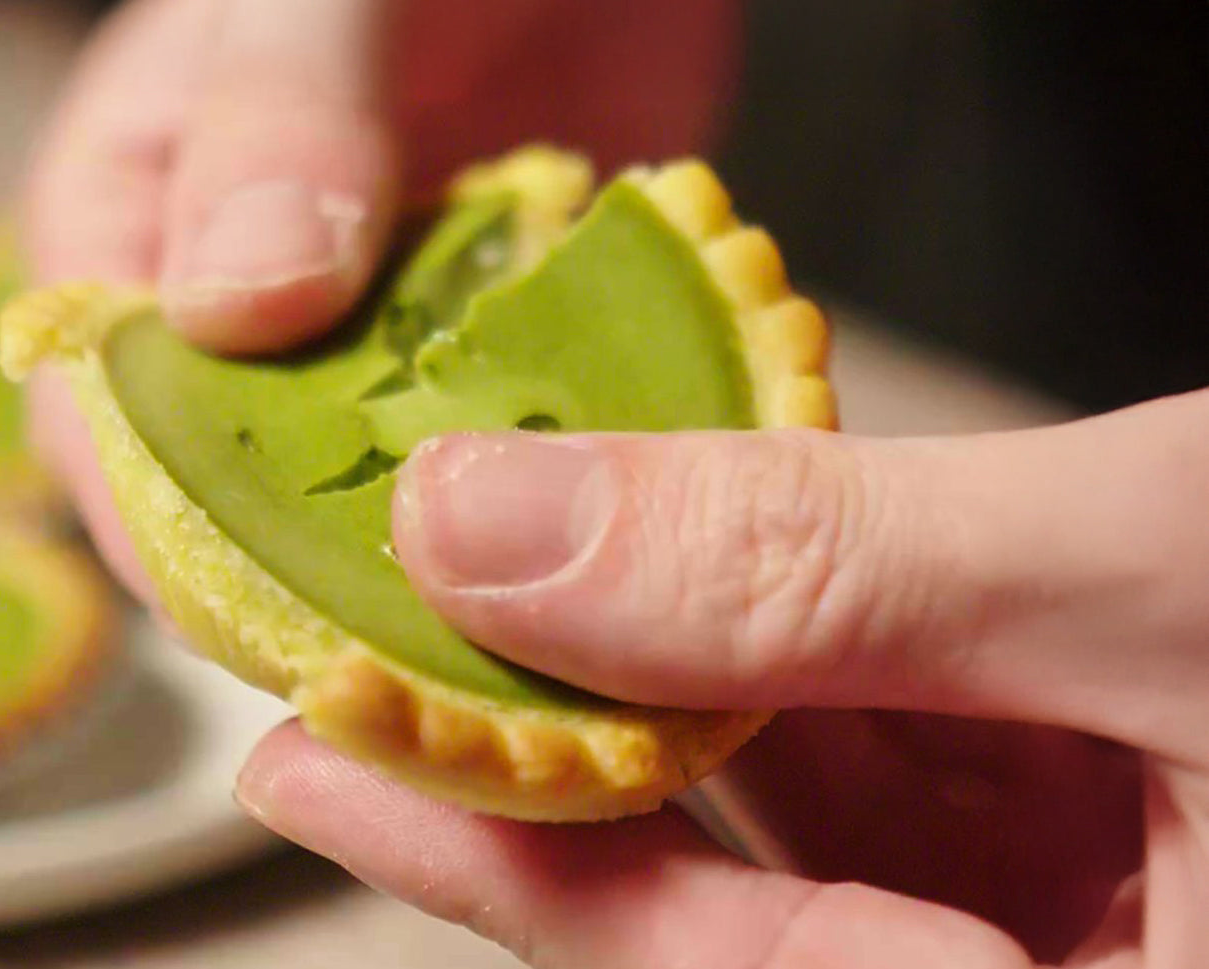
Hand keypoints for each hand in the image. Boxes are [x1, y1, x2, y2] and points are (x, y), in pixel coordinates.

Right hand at [22, 0, 739, 598]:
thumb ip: (275, 118)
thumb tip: (231, 312)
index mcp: (134, 227)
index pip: (113, 431)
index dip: (183, 537)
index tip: (287, 618)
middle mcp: (242, 306)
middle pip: (250, 495)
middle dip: (327, 576)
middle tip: (431, 652)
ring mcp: (372, 329)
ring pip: (380, 488)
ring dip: (446, 548)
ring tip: (528, 613)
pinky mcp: (486, 336)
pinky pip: (494, 442)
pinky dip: (538, 483)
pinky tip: (602, 522)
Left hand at [237, 390, 1208, 965]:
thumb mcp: (1159, 574)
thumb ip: (821, 564)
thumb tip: (506, 523)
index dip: (491, 865)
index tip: (313, 757)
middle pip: (721, 902)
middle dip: (535, 764)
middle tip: (349, 662)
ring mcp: (1068, 911)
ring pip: (787, 813)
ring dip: (638, 689)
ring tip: (475, 587)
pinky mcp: (1085, 817)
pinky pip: (876, 749)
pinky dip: (767, 649)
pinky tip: (669, 562)